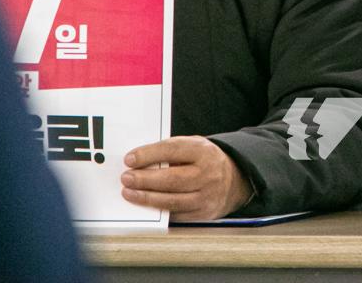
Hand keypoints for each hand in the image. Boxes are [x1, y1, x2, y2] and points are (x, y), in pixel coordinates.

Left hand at [121, 136, 252, 220]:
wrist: (234, 180)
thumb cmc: (205, 161)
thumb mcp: (194, 146)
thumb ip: (171, 151)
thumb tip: (140, 161)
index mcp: (204, 151)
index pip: (173, 150)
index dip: (149, 154)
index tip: (130, 159)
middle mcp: (208, 174)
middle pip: (172, 179)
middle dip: (145, 179)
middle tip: (126, 178)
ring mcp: (207, 196)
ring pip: (172, 200)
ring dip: (147, 198)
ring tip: (130, 193)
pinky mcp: (204, 213)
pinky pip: (176, 214)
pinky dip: (158, 210)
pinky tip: (145, 205)